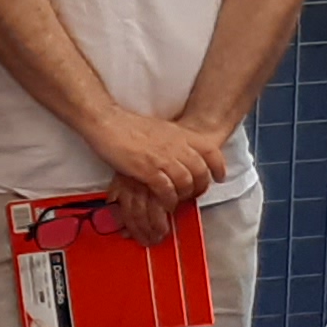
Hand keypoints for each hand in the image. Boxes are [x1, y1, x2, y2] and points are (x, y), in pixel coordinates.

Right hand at [99, 105, 221, 221]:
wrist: (108, 123)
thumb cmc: (129, 126)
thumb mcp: (160, 128)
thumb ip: (174, 140)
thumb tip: (182, 152)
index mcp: (180, 133)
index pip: (210, 150)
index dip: (218, 166)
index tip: (219, 177)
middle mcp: (175, 145)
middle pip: (201, 170)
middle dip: (201, 186)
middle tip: (195, 195)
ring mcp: (162, 157)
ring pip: (186, 181)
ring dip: (184, 195)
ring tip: (179, 201)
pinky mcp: (147, 169)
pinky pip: (167, 190)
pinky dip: (169, 200)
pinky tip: (166, 203)